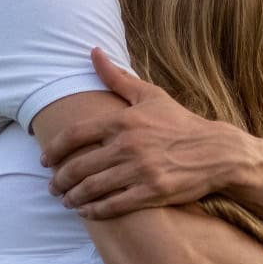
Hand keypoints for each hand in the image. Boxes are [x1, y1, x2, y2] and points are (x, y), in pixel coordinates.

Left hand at [42, 48, 248, 218]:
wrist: (217, 151)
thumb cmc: (181, 123)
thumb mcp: (151, 95)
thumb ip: (117, 77)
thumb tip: (93, 51)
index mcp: (123, 121)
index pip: (74, 135)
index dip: (54, 149)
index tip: (45, 160)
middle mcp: (128, 146)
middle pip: (78, 167)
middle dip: (60, 181)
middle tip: (53, 187)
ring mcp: (140, 171)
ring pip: (92, 189)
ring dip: (73, 197)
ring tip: (67, 201)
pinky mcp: (152, 193)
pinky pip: (113, 206)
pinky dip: (94, 211)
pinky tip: (87, 212)